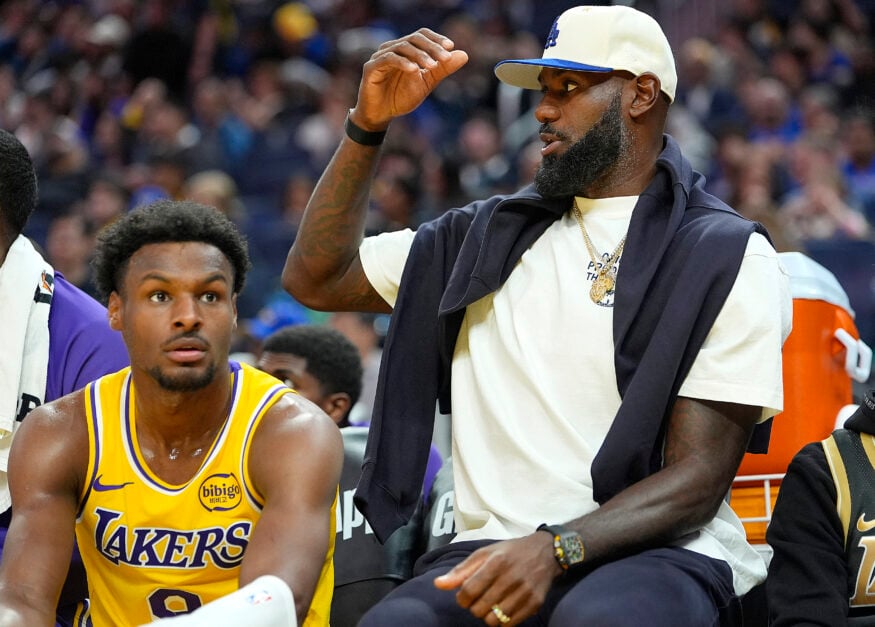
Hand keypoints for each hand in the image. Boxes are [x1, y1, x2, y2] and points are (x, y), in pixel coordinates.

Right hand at [351, 28, 468, 129]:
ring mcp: (380, 57)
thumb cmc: (401, 97)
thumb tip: (464, 55)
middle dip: (431, 47)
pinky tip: (415, 70)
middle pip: (413, 38)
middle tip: (445, 58)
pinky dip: (403, 63)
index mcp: (405, 49)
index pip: (421, 35)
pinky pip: (388, 59)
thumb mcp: (426, 83)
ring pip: (402, 47)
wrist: (381, 115)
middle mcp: (392, 48)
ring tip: (432, 67)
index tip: (450, 46)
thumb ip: (442, 69)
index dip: (436, 38)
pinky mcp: (371, 68)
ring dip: (419, 55)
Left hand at [433, 533, 562, 625]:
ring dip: (487, 615)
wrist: (546, 552)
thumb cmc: (510, 552)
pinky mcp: (535, 604)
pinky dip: (502, 620)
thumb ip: (461, 570)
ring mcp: (525, 592)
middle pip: (479, 609)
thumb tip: (438, 584)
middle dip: (474, 607)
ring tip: (491, 604)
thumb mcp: (484, 553)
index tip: (465, 596)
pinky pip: (510, 624)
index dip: (461, 598)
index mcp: (496, 562)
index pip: (468, 591)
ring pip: (493, 620)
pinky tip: (503, 607)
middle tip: (480, 598)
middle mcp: (511, 577)